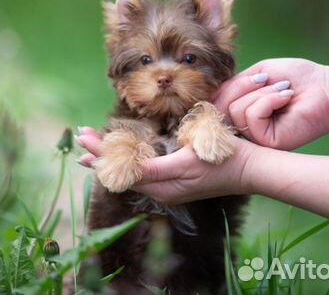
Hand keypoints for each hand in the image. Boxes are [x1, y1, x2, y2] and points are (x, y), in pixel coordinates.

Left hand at [75, 127, 253, 203]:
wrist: (248, 168)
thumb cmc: (222, 157)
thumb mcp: (190, 158)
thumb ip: (159, 168)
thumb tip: (129, 170)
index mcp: (164, 183)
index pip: (124, 169)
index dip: (102, 154)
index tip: (84, 139)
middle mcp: (163, 189)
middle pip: (123, 173)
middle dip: (100, 157)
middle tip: (80, 139)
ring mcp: (169, 187)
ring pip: (131, 174)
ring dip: (111, 161)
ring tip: (89, 153)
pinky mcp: (175, 183)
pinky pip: (144, 176)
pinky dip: (127, 166)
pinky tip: (121, 161)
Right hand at [214, 58, 328, 149]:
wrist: (325, 87)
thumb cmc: (296, 78)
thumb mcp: (257, 74)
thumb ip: (233, 86)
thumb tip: (210, 98)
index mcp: (242, 109)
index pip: (216, 101)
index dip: (225, 88)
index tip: (252, 78)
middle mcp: (246, 126)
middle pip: (221, 106)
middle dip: (243, 86)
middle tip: (268, 80)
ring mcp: (256, 136)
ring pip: (235, 111)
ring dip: (260, 93)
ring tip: (282, 91)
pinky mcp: (267, 142)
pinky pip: (251, 118)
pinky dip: (267, 101)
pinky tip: (285, 99)